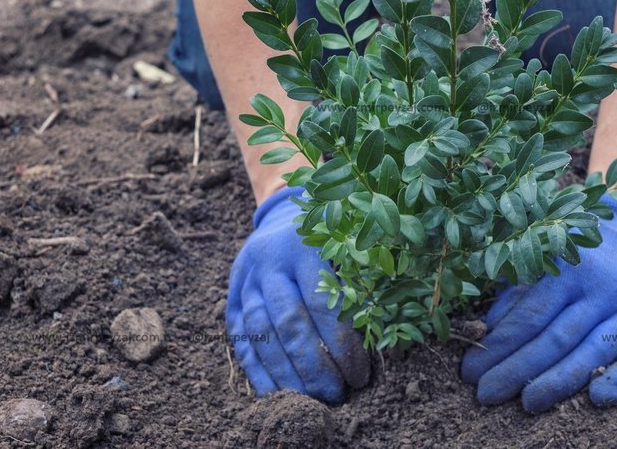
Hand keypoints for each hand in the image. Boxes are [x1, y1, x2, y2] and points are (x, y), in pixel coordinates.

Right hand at [226, 187, 369, 401]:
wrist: (284, 215)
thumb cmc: (330, 237)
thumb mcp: (348, 244)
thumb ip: (362, 280)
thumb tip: (385, 334)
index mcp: (304, 246)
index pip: (322, 304)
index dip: (341, 344)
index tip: (359, 375)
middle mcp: (270, 260)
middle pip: (288, 322)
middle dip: (313, 365)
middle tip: (335, 395)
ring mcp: (245, 278)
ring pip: (260, 332)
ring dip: (284, 372)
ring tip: (309, 399)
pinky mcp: (231, 294)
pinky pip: (240, 337)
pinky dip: (256, 369)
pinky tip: (275, 394)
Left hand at [461, 198, 616, 412]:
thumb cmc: (573, 249)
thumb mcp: (542, 258)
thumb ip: (517, 292)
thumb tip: (489, 330)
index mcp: (568, 267)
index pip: (530, 316)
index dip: (499, 346)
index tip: (472, 371)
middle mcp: (602, 287)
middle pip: (557, 338)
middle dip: (518, 370)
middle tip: (488, 393)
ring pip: (593, 352)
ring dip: (558, 382)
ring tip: (529, 403)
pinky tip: (598, 398)